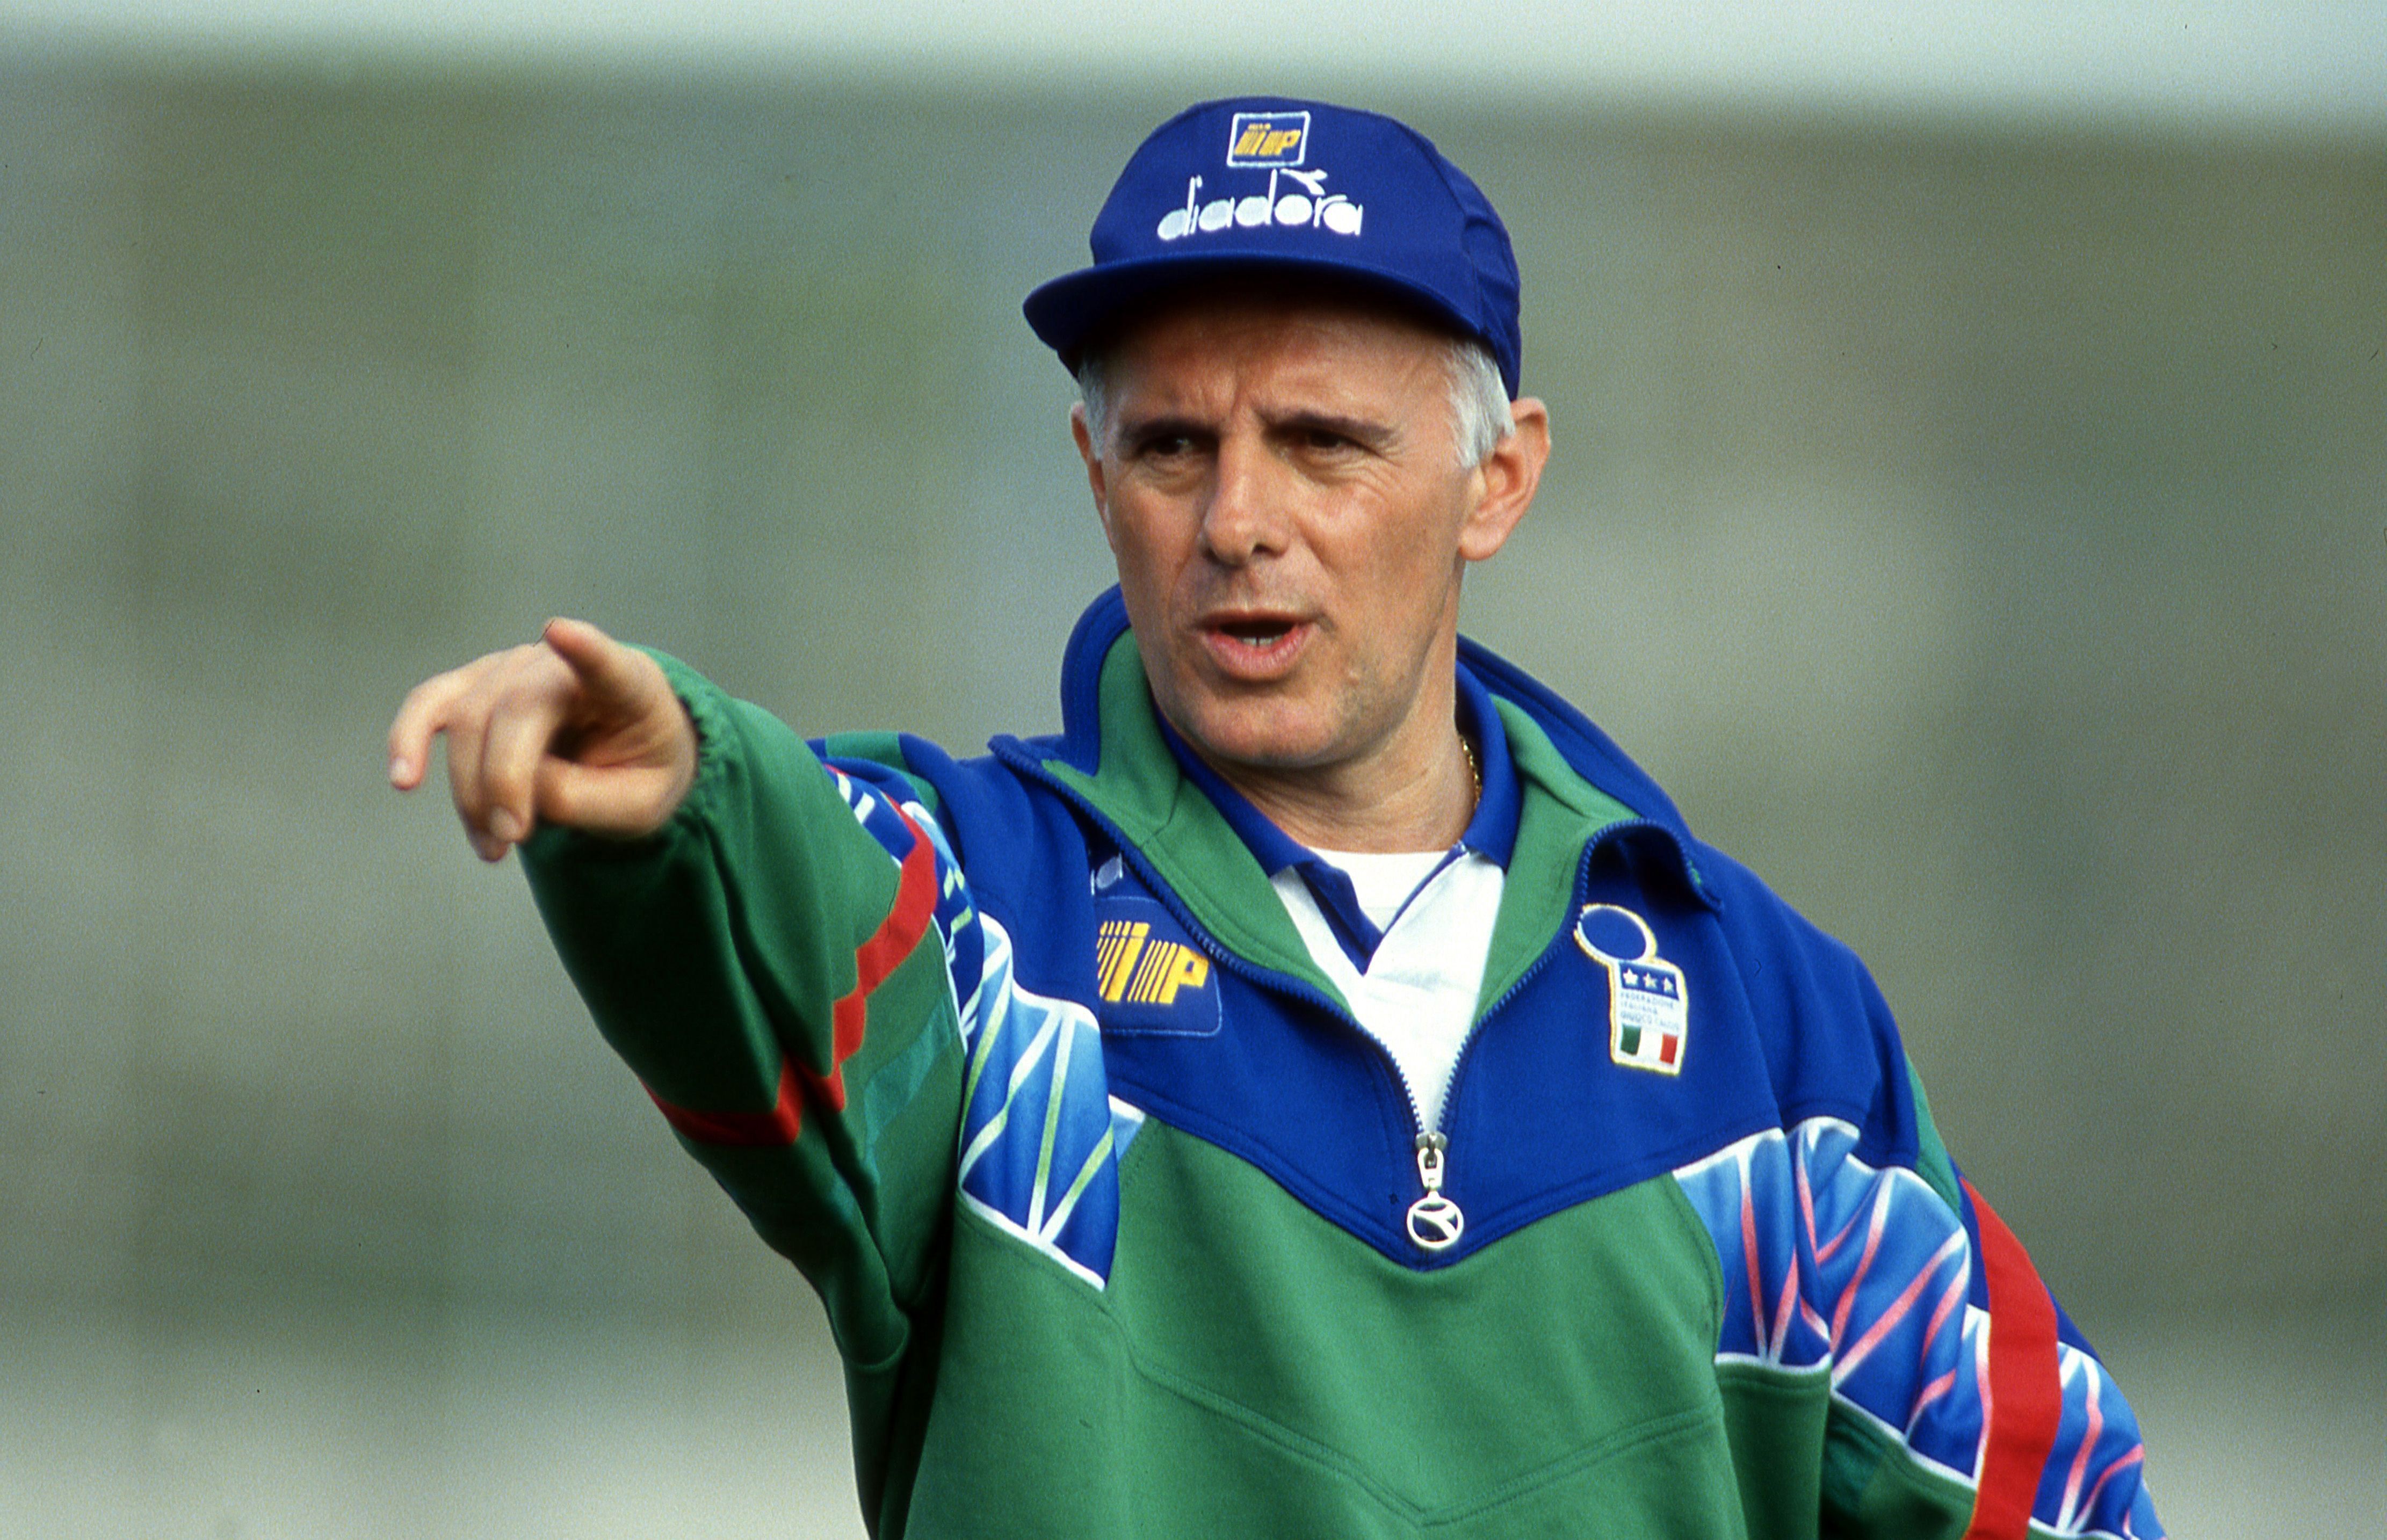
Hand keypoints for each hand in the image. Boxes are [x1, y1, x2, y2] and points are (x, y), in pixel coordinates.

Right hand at [387, 618, 698, 861]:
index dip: (584, 649)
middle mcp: (563, 664)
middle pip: (513, 712)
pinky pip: (432, 705)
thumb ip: (579, 797)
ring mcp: (513, 668)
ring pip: (469, 719)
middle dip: (502, 782)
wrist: (623, 757)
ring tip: (491, 848)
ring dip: (469, 791)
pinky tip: (403, 779)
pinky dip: (411, 739)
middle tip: (511, 840)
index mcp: (626, 685)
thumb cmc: (637, 772)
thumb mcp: (634, 806)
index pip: (606, 663)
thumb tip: (513, 788)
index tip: (561, 632)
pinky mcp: (475, 686)